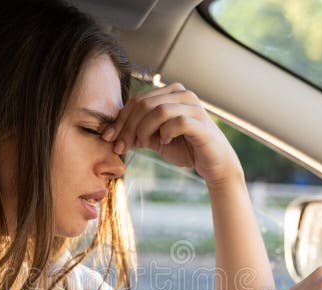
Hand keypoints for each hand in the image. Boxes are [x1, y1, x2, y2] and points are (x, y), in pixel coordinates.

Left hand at [102, 82, 242, 188]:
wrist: (213, 164)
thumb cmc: (185, 148)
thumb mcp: (155, 139)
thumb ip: (138, 132)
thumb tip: (111, 134)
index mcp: (170, 93)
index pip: (138, 100)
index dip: (120, 119)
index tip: (109, 138)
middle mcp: (183, 94)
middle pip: (144, 103)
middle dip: (127, 127)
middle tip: (121, 146)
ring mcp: (194, 107)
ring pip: (159, 110)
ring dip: (144, 130)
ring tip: (142, 144)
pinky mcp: (201, 122)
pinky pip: (176, 122)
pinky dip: (165, 133)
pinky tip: (164, 142)